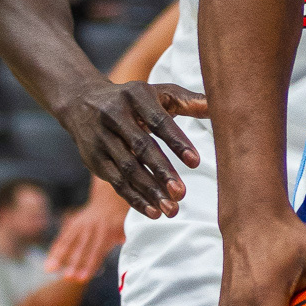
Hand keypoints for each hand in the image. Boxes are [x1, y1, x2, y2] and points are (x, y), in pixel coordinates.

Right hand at [46, 182, 126, 281]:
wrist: (110, 196)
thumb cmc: (121, 218)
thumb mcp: (127, 227)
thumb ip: (125, 241)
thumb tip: (132, 255)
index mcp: (108, 230)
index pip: (98, 249)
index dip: (90, 264)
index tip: (83, 278)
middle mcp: (93, 227)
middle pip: (82, 247)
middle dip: (75, 263)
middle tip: (68, 278)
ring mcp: (81, 225)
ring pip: (69, 242)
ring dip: (59, 256)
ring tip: (49, 270)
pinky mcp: (74, 224)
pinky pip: (63, 238)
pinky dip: (55, 250)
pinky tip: (48, 264)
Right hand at [58, 79, 206, 217]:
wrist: (82, 101)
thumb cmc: (134, 99)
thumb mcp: (160, 94)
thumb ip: (190, 101)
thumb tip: (223, 106)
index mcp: (135, 95)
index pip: (159, 121)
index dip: (177, 142)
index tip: (195, 162)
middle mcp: (114, 115)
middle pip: (140, 147)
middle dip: (161, 172)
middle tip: (182, 193)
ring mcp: (101, 138)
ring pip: (127, 168)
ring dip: (149, 191)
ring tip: (171, 209)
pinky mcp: (93, 158)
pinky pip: (115, 181)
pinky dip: (134, 198)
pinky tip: (153, 211)